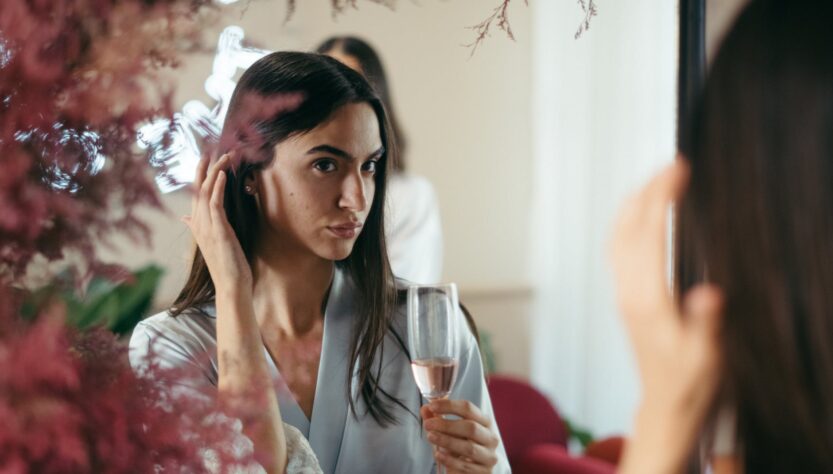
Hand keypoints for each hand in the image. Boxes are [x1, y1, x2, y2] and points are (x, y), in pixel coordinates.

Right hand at [182, 153, 252, 295]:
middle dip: (203, 168)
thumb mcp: (211, 242)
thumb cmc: (226, 265)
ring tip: (223, 155)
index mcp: (197, 225)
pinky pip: (214, 203)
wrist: (231, 285)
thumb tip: (184, 217)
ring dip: (214, 172)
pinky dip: (217, 186)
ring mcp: (206, 227)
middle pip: (197, 189)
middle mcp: (198, 224)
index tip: (206, 159)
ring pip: (205, 192)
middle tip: (210, 149)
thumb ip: (198, 227)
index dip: (199, 176)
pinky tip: (223, 173)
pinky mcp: (218, 230)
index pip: (195, 194)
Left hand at [421, 399, 499, 472]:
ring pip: (469, 448)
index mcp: (484, 422)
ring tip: (430, 437)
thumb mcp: (448, 433)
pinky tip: (438, 454)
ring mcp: (489, 456)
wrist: (470, 471)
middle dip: (447, 425)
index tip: (432, 406)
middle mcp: (490, 438)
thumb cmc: (460, 448)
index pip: (469, 409)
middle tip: (428, 424)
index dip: (450, 406)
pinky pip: (466, 466)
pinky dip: (450, 460)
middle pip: (471, 427)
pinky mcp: (484, 472)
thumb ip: (437, 420)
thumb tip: (425, 408)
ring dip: (447, 441)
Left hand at [611, 159, 723, 473]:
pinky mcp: (625, 297)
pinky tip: (639, 216)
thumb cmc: (689, 379)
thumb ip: (706, 322)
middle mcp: (628, 291)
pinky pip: (617, 249)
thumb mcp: (706, 354)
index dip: (663, 198)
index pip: (651, 234)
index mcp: (648, 298)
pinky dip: (627, 223)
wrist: (667, 401)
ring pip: (618, 236)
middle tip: (671, 165)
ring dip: (634, 204)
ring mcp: (623, 292)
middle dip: (647, 191)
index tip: (678, 169)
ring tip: (656, 181)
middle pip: (628, 228)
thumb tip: (709, 292)